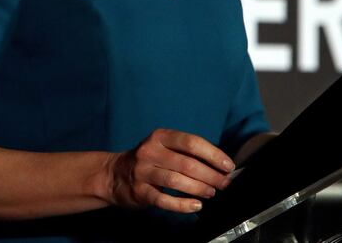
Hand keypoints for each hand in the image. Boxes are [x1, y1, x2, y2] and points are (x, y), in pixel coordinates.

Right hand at [104, 128, 233, 213]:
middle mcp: (149, 152)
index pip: (190, 142)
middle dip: (211, 175)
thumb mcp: (163, 148)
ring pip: (176, 181)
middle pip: (186, 163)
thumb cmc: (148, 162)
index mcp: (159, 137)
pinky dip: (183, 204)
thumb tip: (220, 165)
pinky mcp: (139, 191)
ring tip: (211, 193)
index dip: (213, 154)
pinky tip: (195, 205)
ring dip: (199, 188)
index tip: (228, 166)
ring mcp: (142, 172)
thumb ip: (186, 153)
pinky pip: (164, 200)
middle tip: (224, 184)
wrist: (113, 174)